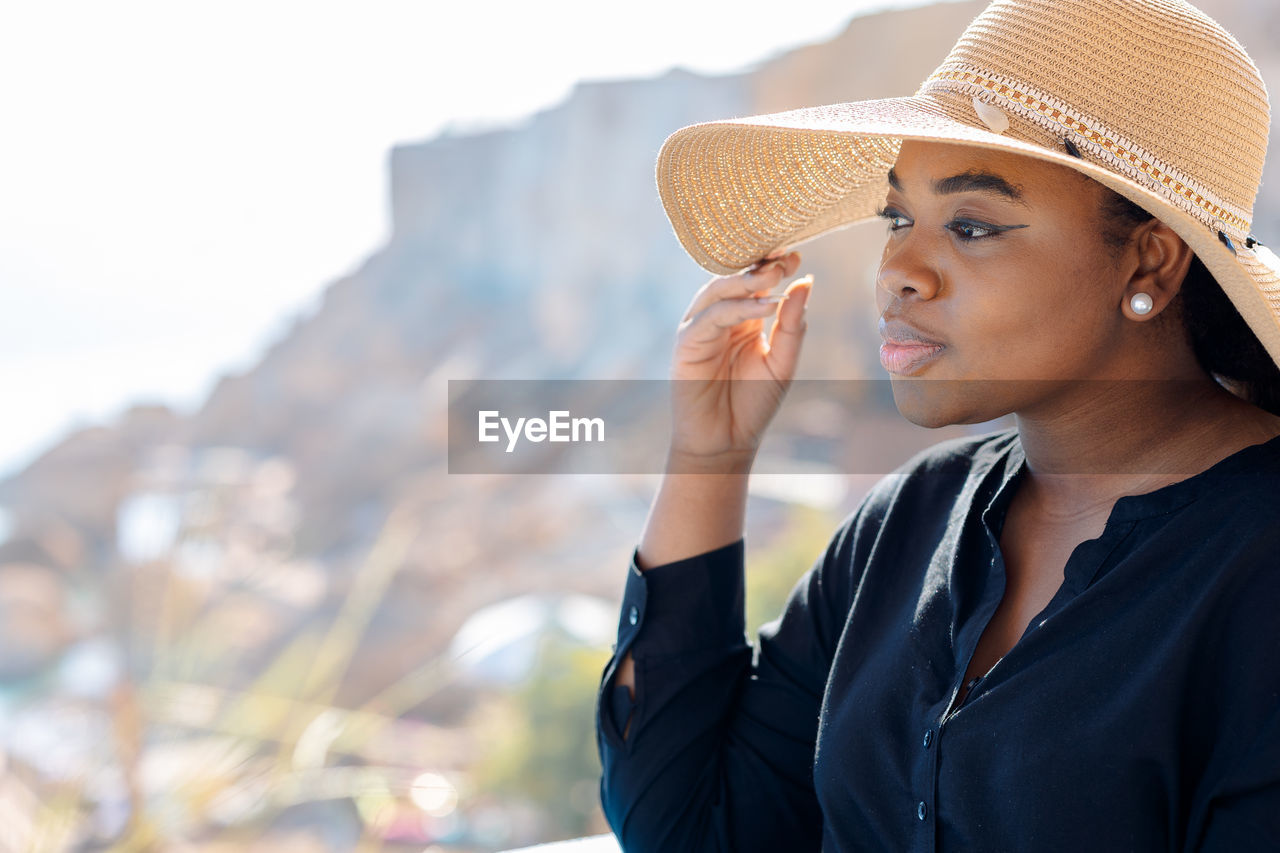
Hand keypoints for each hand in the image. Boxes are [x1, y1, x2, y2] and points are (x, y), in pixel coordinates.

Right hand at [666, 251, 812, 468]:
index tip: (796, 255)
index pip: (755, 282)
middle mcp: (719, 318)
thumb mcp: (782, 362)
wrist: (726, 442)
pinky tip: (764, 307)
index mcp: (743, 319)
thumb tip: (806, 281)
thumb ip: (792, 325)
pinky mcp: (687, 344)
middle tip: (784, 258)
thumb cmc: (752, 404)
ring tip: (776, 275)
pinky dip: (737, 309)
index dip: (774, 266)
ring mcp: (700, 329)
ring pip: (718, 292)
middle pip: (734, 280)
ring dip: (746, 281)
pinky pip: (711, 318)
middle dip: (760, 267)